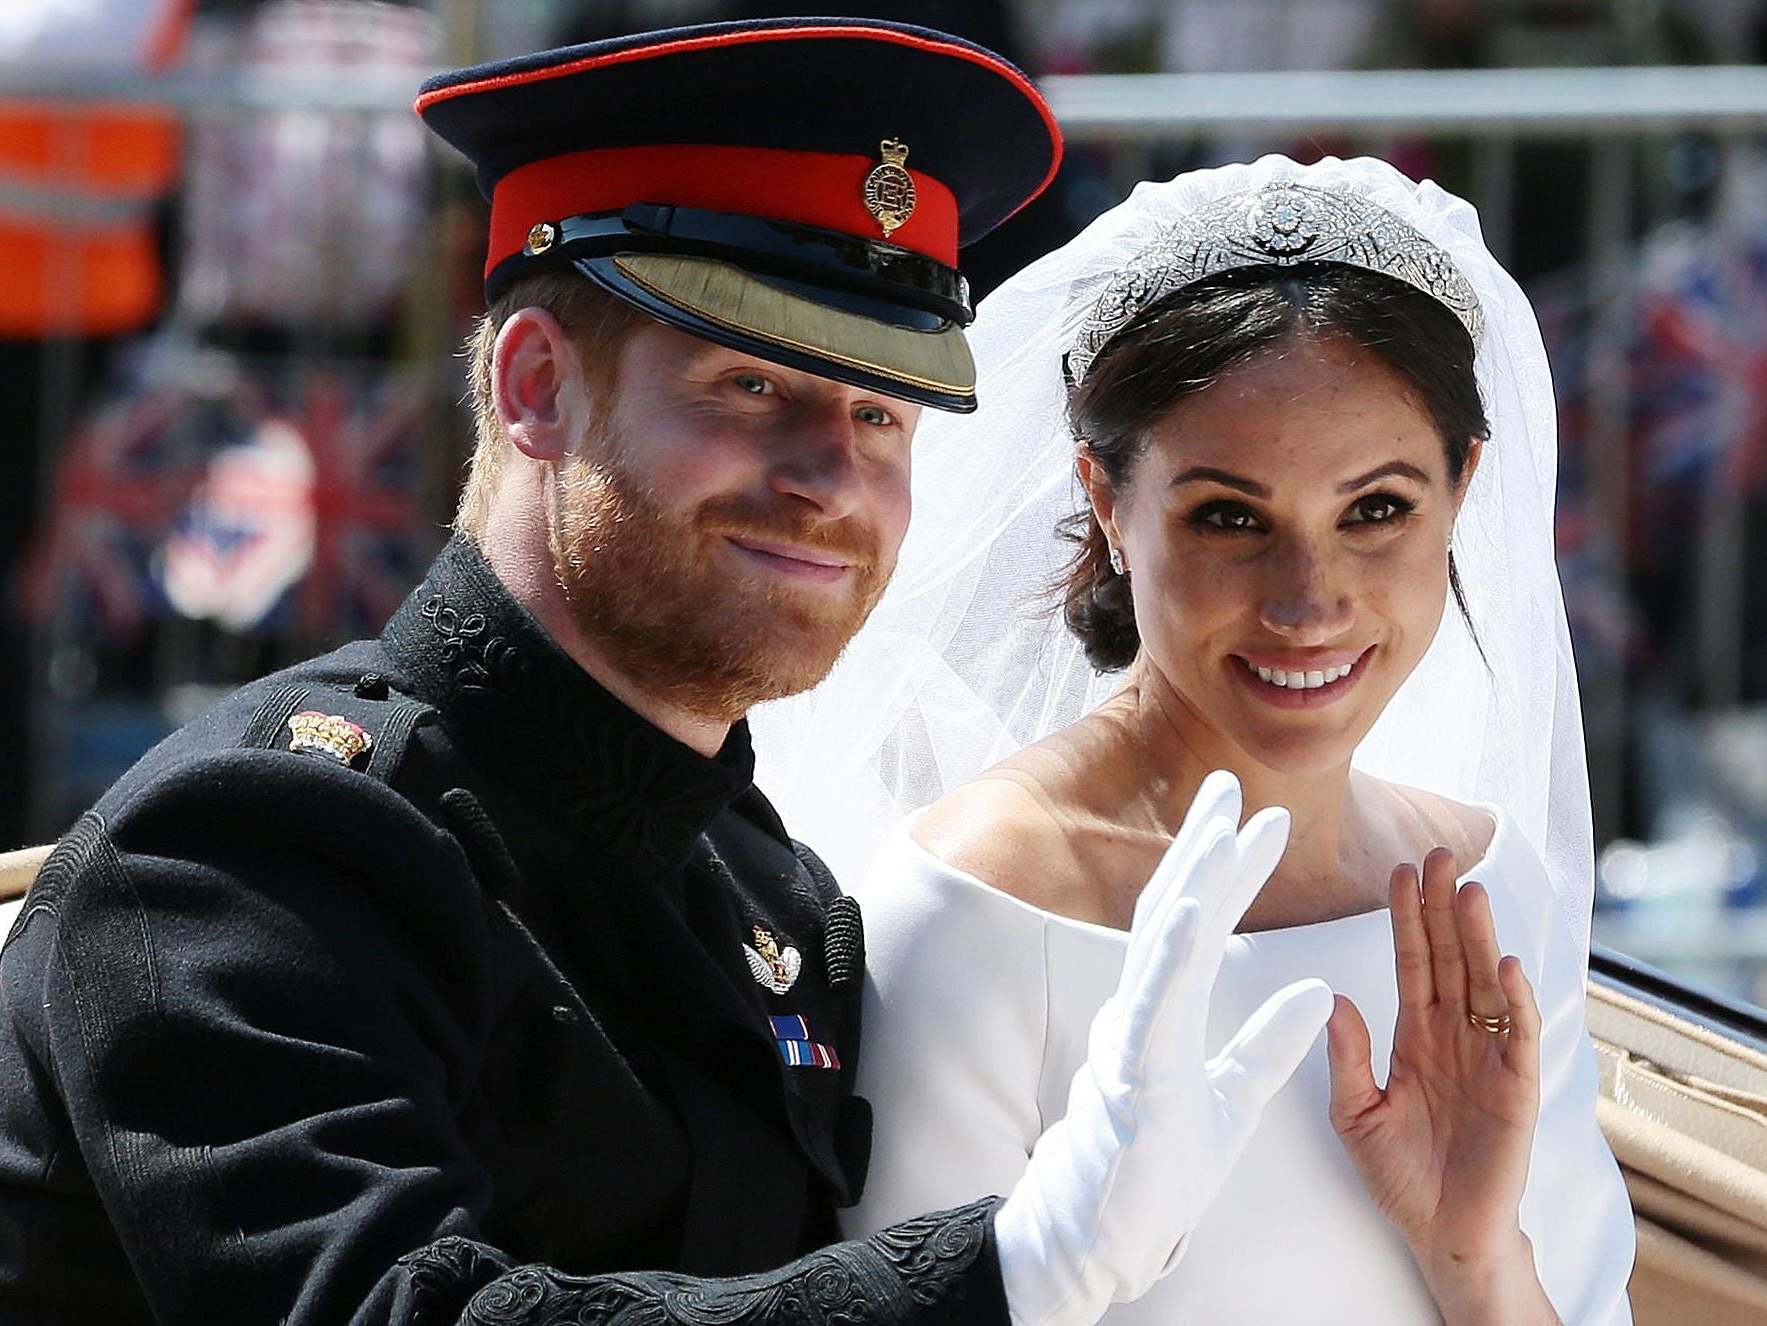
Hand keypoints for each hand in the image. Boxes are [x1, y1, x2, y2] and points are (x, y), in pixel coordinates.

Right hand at [995, 772, 1333, 1325]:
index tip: (1263, 821)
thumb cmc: (1161, 1168)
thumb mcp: (1235, 1097)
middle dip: (1202, 847)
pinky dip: (1171, 954)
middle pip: (1173, 912)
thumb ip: (1271, 1043)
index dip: (1228, 871)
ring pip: (1161, 946)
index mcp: (1167, 1012)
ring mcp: (1133, 1037)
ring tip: (1221, 829)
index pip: (1202, 926)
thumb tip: (1321, 991)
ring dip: (1192, 882)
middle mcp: (1142, 1010)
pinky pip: (1153, 1005)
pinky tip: (1191, 910)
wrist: (1110, 1232)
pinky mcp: (1134, 1074)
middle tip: (1229, 786)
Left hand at [1325, 848, 1555, 1322]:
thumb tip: (1333, 998)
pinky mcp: (1516, 1088)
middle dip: (1443, 907)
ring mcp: (1487, 1057)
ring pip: (1483, 983)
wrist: (1441, 1233)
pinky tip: (1505, 965)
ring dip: (1478, 938)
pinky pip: (1516, 1035)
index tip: (1396, 870)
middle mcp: (1453, 1036)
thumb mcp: (1355, 1113)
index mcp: (1414, 1036)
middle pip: (1449, 958)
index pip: (1410, 962)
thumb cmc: (1399, 1175)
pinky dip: (1514, 1000)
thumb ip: (1347, 1057)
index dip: (1405, 918)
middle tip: (1438, 853)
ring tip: (1469, 890)